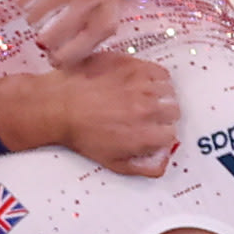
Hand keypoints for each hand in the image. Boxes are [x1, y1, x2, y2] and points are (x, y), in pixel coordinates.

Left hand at [0, 55, 180, 177]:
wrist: (59, 105)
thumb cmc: (81, 134)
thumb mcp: (112, 162)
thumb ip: (144, 167)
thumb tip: (163, 162)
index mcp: (144, 135)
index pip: (172, 135)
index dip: (162, 134)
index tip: (153, 132)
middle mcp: (147, 109)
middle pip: (174, 111)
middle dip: (163, 115)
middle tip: (148, 115)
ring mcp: (141, 85)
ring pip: (169, 90)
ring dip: (161, 96)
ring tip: (144, 98)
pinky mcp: (134, 66)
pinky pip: (160, 72)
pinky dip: (156, 78)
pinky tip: (142, 83)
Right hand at [13, 0, 171, 66]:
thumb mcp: (107, 21)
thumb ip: (86, 43)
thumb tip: (55, 63)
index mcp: (103, 22)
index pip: (71, 54)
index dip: (56, 60)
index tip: (51, 57)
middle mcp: (88, 2)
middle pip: (48, 38)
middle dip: (42, 41)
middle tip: (42, 37)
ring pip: (34, 16)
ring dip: (33, 20)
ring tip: (38, 16)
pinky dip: (25, 2)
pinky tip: (31, 1)